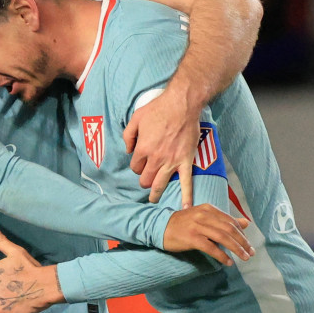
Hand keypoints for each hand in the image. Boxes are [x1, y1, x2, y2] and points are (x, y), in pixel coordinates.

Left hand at [123, 84, 201, 205]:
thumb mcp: (135, 118)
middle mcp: (156, 159)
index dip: (136, 165)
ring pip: (160, 184)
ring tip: (153, 199)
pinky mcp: (186, 161)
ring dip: (155, 193)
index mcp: (143, 149)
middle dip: (144, 180)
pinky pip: (186, 182)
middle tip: (146, 179)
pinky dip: (186, 196)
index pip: (135, 167)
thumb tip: (127, 149)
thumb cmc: (158, 109)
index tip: (140, 162)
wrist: (182, 104)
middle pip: (145, 179)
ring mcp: (171, 162)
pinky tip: (186, 208)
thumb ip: (128, 136)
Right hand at [161, 204, 253, 264]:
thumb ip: (224, 219)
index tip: (248, 244)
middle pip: (229, 229)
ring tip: (243, 258)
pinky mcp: (191, 238)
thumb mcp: (204, 217)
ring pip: (222, 238)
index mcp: (209, 209)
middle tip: (250, 253)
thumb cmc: (183, 223)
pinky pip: (211, 248)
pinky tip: (228, 262)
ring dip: (236, 249)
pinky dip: (221, 255)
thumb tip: (246, 223)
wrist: (160, 227)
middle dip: (242, 242)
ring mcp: (197, 226)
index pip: (230, 221)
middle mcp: (204, 215)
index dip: (242, 234)